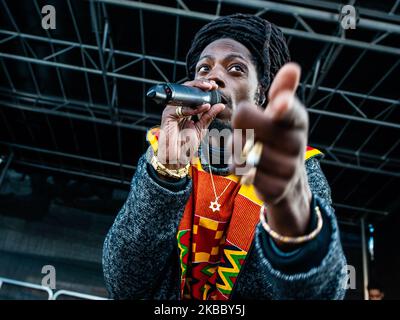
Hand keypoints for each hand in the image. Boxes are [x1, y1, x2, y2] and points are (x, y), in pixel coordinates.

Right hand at [157, 79, 224, 170]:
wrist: (177, 157)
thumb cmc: (186, 144)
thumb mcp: (201, 128)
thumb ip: (209, 116)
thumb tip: (221, 105)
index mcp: (185, 109)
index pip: (193, 94)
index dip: (203, 88)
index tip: (215, 87)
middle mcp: (177, 108)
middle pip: (186, 90)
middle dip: (199, 85)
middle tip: (212, 85)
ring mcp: (172, 110)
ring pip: (183, 94)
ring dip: (196, 91)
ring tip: (208, 91)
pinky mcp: (168, 115)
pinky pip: (181, 108)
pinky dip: (193, 108)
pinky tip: (203, 107)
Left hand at [231, 63, 311, 248]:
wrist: (286, 182)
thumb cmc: (276, 140)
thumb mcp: (280, 116)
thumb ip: (281, 92)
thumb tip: (293, 67)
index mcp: (297, 120)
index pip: (289, 110)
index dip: (282, 105)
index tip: (279, 103)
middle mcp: (297, 143)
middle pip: (246, 124)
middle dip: (238, 129)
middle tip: (247, 135)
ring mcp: (289, 168)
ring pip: (242, 153)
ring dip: (238, 155)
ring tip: (252, 155)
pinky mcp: (278, 188)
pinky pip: (245, 175)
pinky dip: (242, 173)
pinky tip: (253, 172)